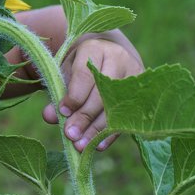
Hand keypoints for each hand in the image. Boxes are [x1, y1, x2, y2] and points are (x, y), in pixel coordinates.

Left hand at [41, 34, 143, 151]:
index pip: (85, 75)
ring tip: (80, 145)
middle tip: (71, 135)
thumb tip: (49, 117)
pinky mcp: (144, 92)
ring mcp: (134, 75)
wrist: (108, 56)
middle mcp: (118, 58)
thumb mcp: (65, 74)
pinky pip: (127, 117)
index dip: (74, 96)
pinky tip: (98, 145)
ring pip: (115, 106)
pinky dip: (111, 133)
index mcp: (94, 49)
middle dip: (84, 117)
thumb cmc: (81, 67)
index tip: (63, 113)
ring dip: (97, 129)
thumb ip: (57, 93)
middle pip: (101, 93)